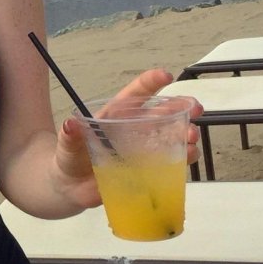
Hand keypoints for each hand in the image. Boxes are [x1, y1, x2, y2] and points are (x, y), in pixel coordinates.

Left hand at [53, 69, 203, 207]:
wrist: (72, 187)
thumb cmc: (70, 157)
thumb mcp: (67, 145)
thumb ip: (70, 136)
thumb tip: (71, 124)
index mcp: (114, 117)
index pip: (134, 95)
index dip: (150, 83)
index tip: (166, 76)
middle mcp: (133, 130)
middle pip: (160, 115)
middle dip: (180, 108)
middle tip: (196, 108)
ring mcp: (143, 151)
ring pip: (171, 138)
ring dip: (184, 134)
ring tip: (191, 136)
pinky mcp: (148, 172)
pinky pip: (171, 163)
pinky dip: (184, 158)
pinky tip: (190, 156)